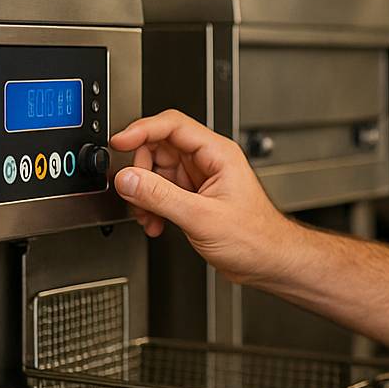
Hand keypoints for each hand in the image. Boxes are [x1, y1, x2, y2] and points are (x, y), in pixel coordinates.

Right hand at [109, 109, 297, 285]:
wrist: (269, 262)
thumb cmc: (256, 238)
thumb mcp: (202, 217)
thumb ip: (161, 196)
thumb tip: (127, 178)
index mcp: (218, 154)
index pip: (173, 125)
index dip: (142, 130)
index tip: (119, 143)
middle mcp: (209, 162)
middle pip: (159, 148)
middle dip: (140, 172)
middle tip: (135, 194)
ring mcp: (200, 179)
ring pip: (156, 172)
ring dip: (144, 195)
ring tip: (149, 216)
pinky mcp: (194, 197)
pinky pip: (161, 192)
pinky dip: (152, 207)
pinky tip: (157, 224)